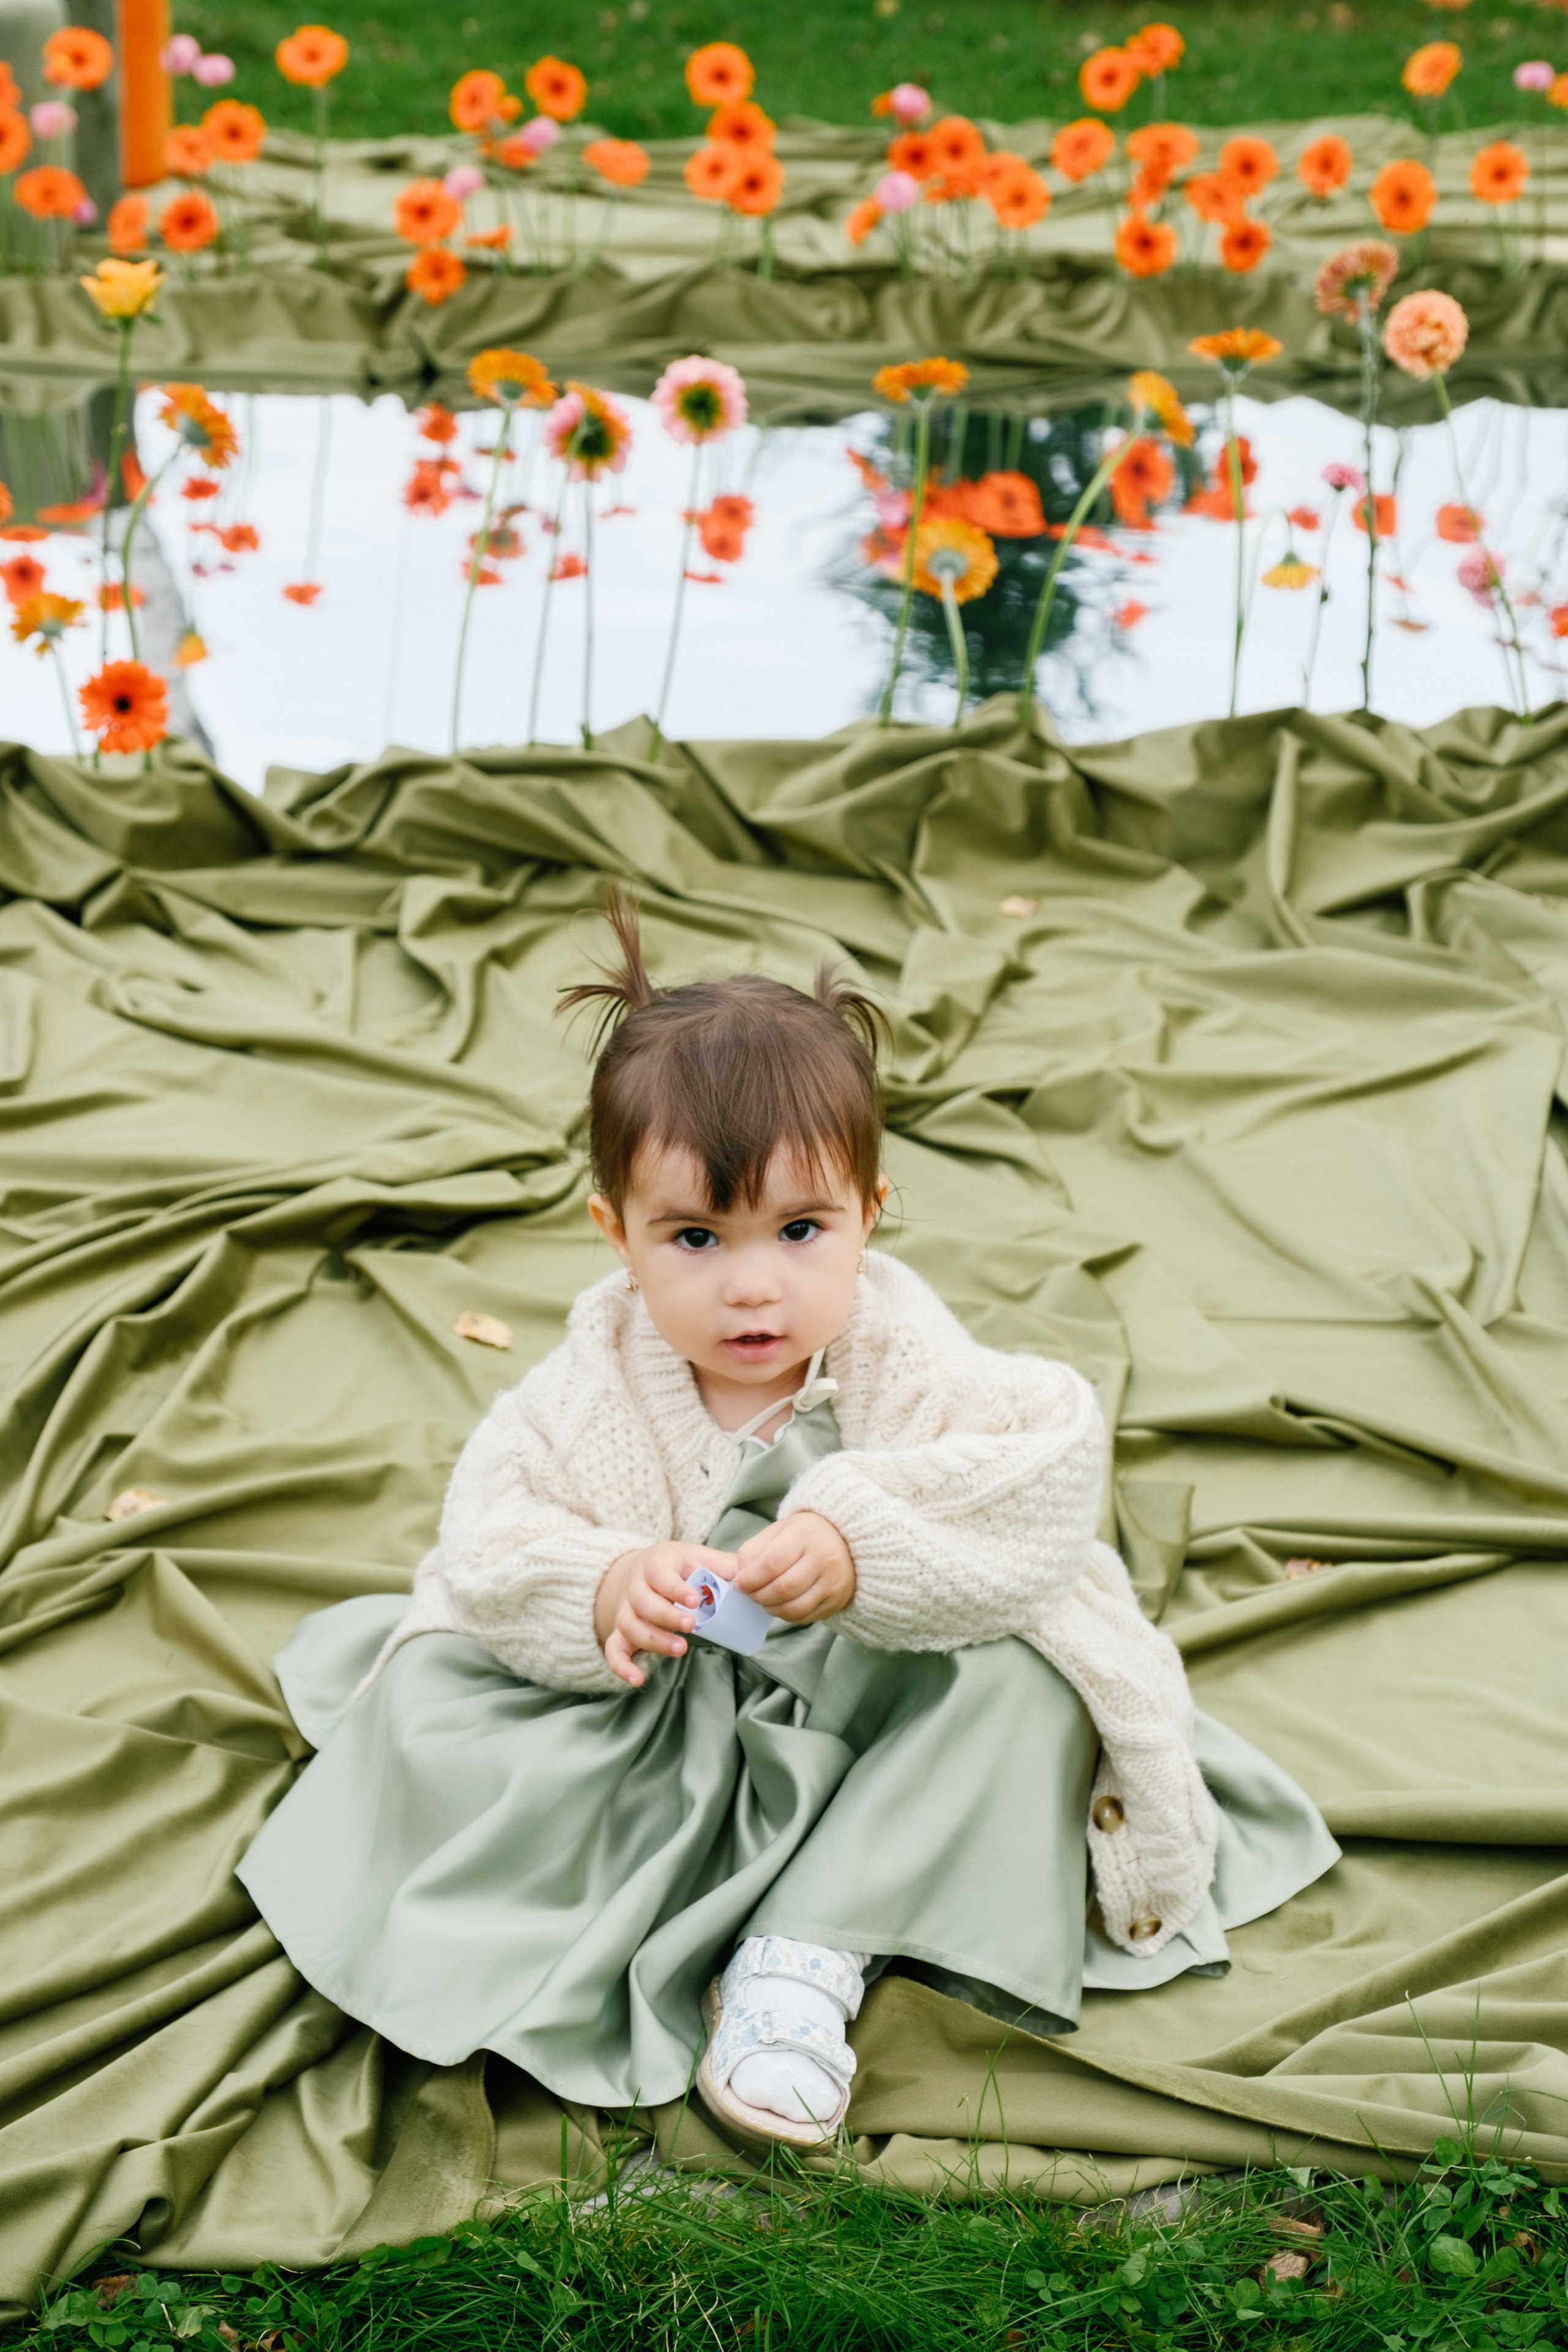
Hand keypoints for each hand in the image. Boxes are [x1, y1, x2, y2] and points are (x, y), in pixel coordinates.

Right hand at [594, 1541, 737, 1688]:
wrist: (642, 1571)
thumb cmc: (678, 1566)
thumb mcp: (699, 1557)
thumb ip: (723, 1565)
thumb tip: (749, 1575)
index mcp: (656, 1562)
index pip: (658, 1572)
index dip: (674, 1587)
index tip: (694, 1600)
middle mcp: (635, 1585)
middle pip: (642, 1601)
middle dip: (666, 1616)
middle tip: (691, 1626)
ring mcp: (626, 1609)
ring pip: (630, 1625)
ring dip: (653, 1640)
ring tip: (680, 1649)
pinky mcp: (621, 1631)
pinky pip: (613, 1649)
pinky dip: (621, 1665)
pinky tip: (637, 1679)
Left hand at [733, 1510, 855, 1624]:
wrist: (846, 1541)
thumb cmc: (805, 1535)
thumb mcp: (779, 1531)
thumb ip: (754, 1550)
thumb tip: (739, 1576)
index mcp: (804, 1536)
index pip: (771, 1564)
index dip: (750, 1579)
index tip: (739, 1584)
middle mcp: (823, 1559)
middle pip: (782, 1589)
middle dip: (758, 1596)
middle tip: (750, 1594)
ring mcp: (832, 1582)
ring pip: (793, 1607)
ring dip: (771, 1609)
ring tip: (764, 1600)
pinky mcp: (836, 1600)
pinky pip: (805, 1616)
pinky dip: (786, 1615)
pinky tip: (780, 1605)